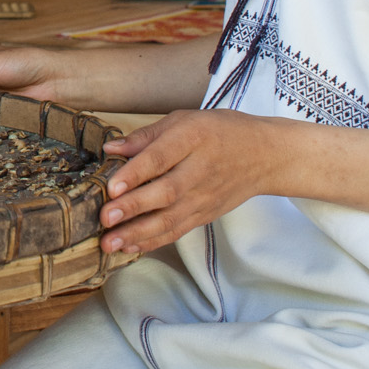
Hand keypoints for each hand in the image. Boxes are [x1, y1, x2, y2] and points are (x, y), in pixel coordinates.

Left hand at [97, 110, 288, 255]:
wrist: (264, 155)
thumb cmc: (219, 132)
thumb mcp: (184, 120)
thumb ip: (146, 136)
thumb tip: (111, 149)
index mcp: (192, 139)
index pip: (160, 158)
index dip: (135, 173)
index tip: (111, 187)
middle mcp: (198, 171)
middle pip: (165, 192)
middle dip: (133, 207)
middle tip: (105, 217)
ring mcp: (203, 197)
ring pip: (170, 219)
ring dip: (137, 233)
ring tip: (110, 242)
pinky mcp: (205, 215)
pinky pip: (177, 231)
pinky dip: (153, 241)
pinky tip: (129, 247)